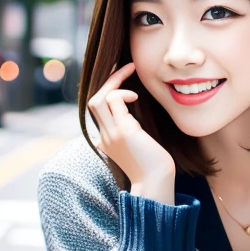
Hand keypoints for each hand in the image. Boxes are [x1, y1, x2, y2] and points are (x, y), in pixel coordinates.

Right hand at [87, 63, 175, 189]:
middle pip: (92, 102)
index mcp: (107, 142)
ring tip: (130, 71)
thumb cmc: (155, 166)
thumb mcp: (140, 145)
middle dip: (108, 81)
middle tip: (125, 67)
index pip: (98, 111)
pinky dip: (123, 92)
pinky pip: (112, 100)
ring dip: (114, 80)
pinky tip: (136, 96)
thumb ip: (133, 131)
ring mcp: (112, 135)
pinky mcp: (123, 131)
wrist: (157, 182)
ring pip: (98, 99)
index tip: (127, 85)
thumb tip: (137, 117)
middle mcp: (105, 138)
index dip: (108, 93)